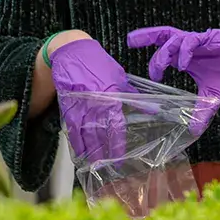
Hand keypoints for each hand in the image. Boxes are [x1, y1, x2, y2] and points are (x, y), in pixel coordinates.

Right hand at [49, 38, 134, 162]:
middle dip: (102, 153)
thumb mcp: (119, 76)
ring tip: (94, 165)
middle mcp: (94, 102)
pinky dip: (75, 141)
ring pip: (83, 134)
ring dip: (88, 151)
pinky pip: (71, 127)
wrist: (71, 50)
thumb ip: (133, 95)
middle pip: (98, 134)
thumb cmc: (97, 62)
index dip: (116, 144)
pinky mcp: (67, 105)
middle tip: (106, 168)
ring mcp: (79, 104)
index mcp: (110, 95)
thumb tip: (152, 109)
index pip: (115, 126)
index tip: (119, 158)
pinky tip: (79, 152)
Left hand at [127, 27, 219, 131]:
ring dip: (165, 52)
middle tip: (131, 41)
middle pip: (165, 35)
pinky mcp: (214, 37)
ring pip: (176, 37)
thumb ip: (201, 111)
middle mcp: (193, 46)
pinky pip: (194, 39)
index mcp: (189, 57)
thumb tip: (193, 130)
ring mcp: (203, 40)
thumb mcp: (213, 98)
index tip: (136, 57)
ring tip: (160, 68)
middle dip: (147, 36)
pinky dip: (185, 51)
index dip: (151, 51)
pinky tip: (182, 64)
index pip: (165, 48)